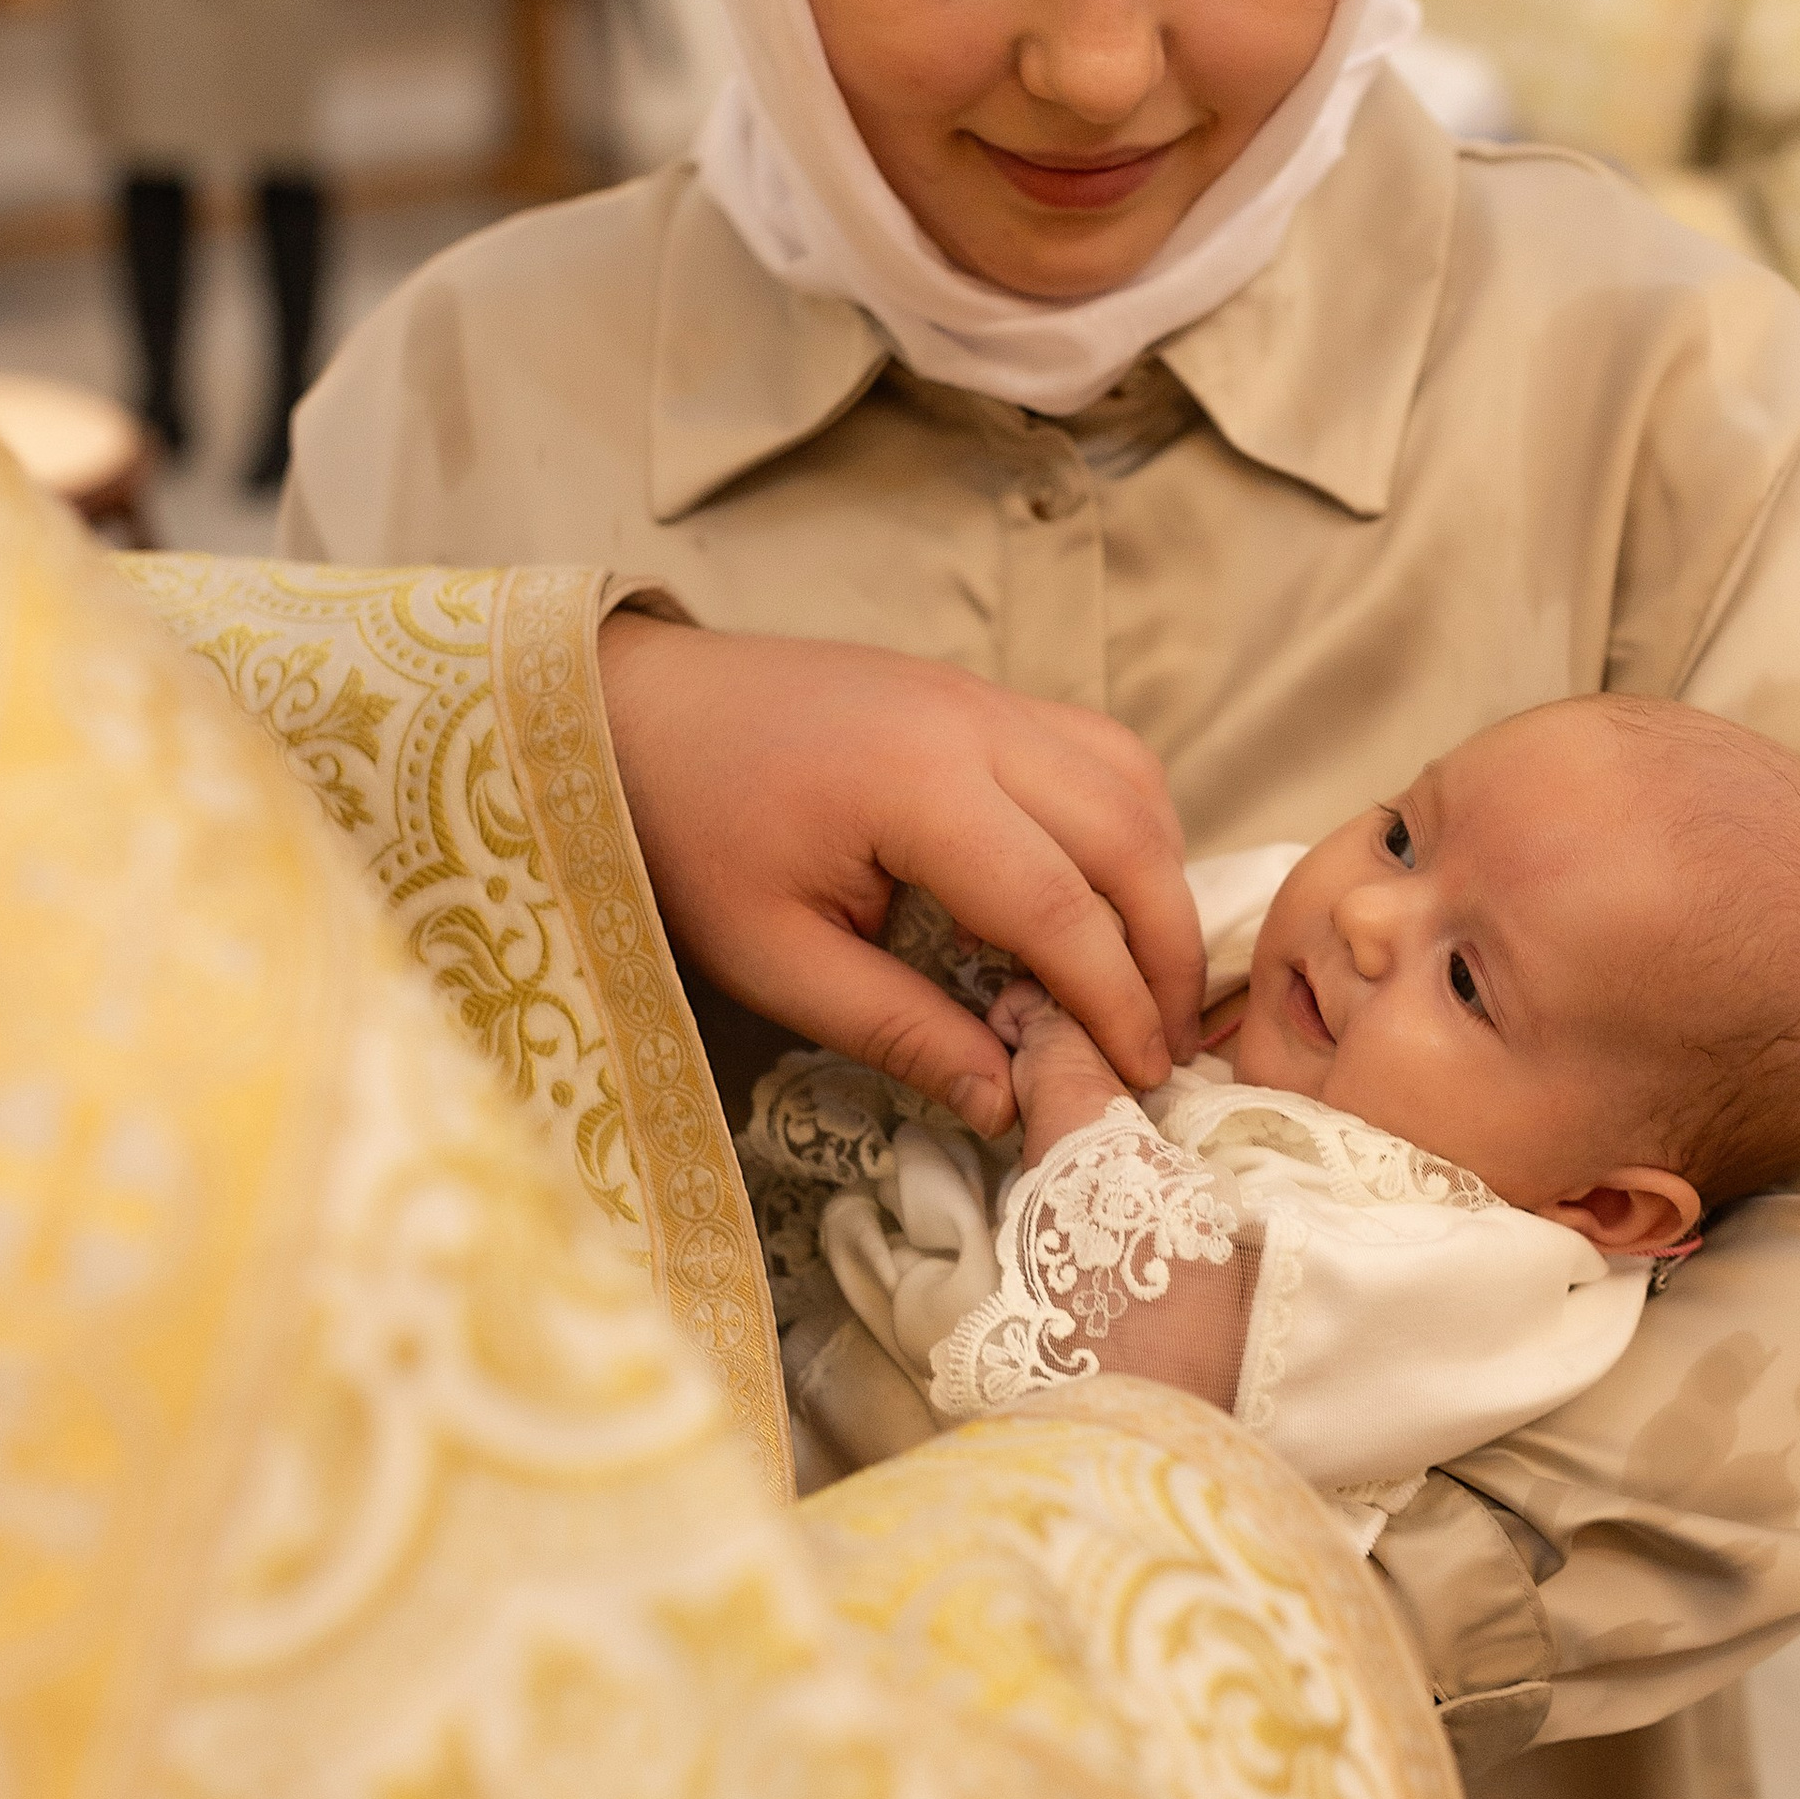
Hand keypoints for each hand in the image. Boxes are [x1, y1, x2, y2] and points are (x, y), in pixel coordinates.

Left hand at [596, 620, 1201, 1138]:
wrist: (631, 708)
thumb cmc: (685, 833)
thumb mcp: (771, 957)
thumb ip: (896, 1029)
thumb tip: (1005, 1104)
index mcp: (915, 786)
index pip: (1058, 904)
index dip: (1114, 1000)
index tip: (1141, 1076)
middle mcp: (974, 722)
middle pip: (1126, 835)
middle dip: (1168, 950)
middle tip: (1168, 1045)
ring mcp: (984, 696)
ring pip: (1133, 782)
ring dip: (1160, 883)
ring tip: (1148, 982)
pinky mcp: (980, 694)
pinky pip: (1098, 753)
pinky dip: (1128, 829)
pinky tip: (1103, 900)